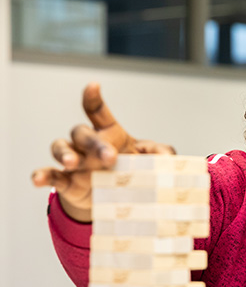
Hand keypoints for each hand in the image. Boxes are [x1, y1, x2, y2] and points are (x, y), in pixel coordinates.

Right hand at [31, 82, 175, 221]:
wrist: (120, 200)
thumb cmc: (134, 173)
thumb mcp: (152, 162)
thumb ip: (161, 155)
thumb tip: (168, 156)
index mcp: (110, 134)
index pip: (98, 113)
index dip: (94, 98)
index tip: (94, 86)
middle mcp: (88, 144)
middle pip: (83, 133)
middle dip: (95, 143)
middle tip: (110, 157)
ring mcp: (75, 161)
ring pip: (61, 147)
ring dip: (65, 153)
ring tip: (72, 162)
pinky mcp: (67, 182)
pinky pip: (52, 175)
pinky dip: (43, 175)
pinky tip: (37, 179)